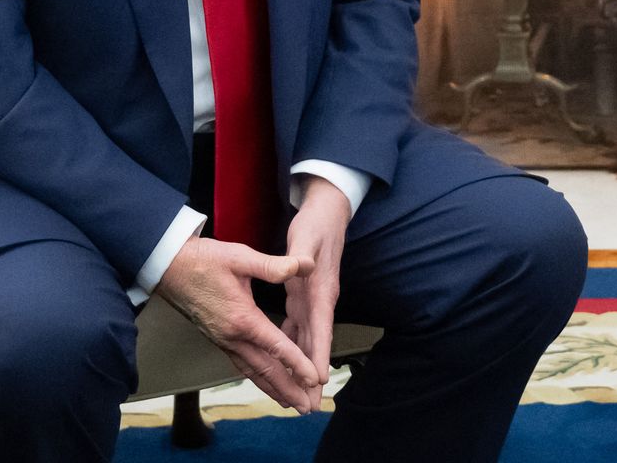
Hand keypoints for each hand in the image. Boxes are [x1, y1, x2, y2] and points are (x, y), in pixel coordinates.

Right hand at [156, 237, 320, 412]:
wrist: (168, 267)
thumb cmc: (205, 260)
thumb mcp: (241, 257)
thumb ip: (274, 265)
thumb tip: (306, 264)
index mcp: (242, 318)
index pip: (275, 347)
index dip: (297, 364)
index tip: (314, 380)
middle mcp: (232, 336)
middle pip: (264, 370)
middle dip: (287, 390)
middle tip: (306, 408)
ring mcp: (223, 340)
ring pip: (251, 371)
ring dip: (272, 389)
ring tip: (289, 404)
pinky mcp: (218, 339)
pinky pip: (241, 364)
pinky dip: (257, 377)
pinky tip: (266, 381)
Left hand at [282, 176, 350, 412]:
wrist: (329, 213)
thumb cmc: (316, 224)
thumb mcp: (305, 236)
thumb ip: (300, 254)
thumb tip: (304, 266)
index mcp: (320, 288)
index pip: (320, 327)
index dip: (318, 353)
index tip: (316, 378)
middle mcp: (321, 300)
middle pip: (316, 343)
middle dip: (312, 374)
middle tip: (310, 404)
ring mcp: (314, 301)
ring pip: (308, 340)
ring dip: (304, 367)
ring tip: (300, 395)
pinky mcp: (306, 298)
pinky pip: (300, 329)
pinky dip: (295, 348)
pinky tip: (287, 362)